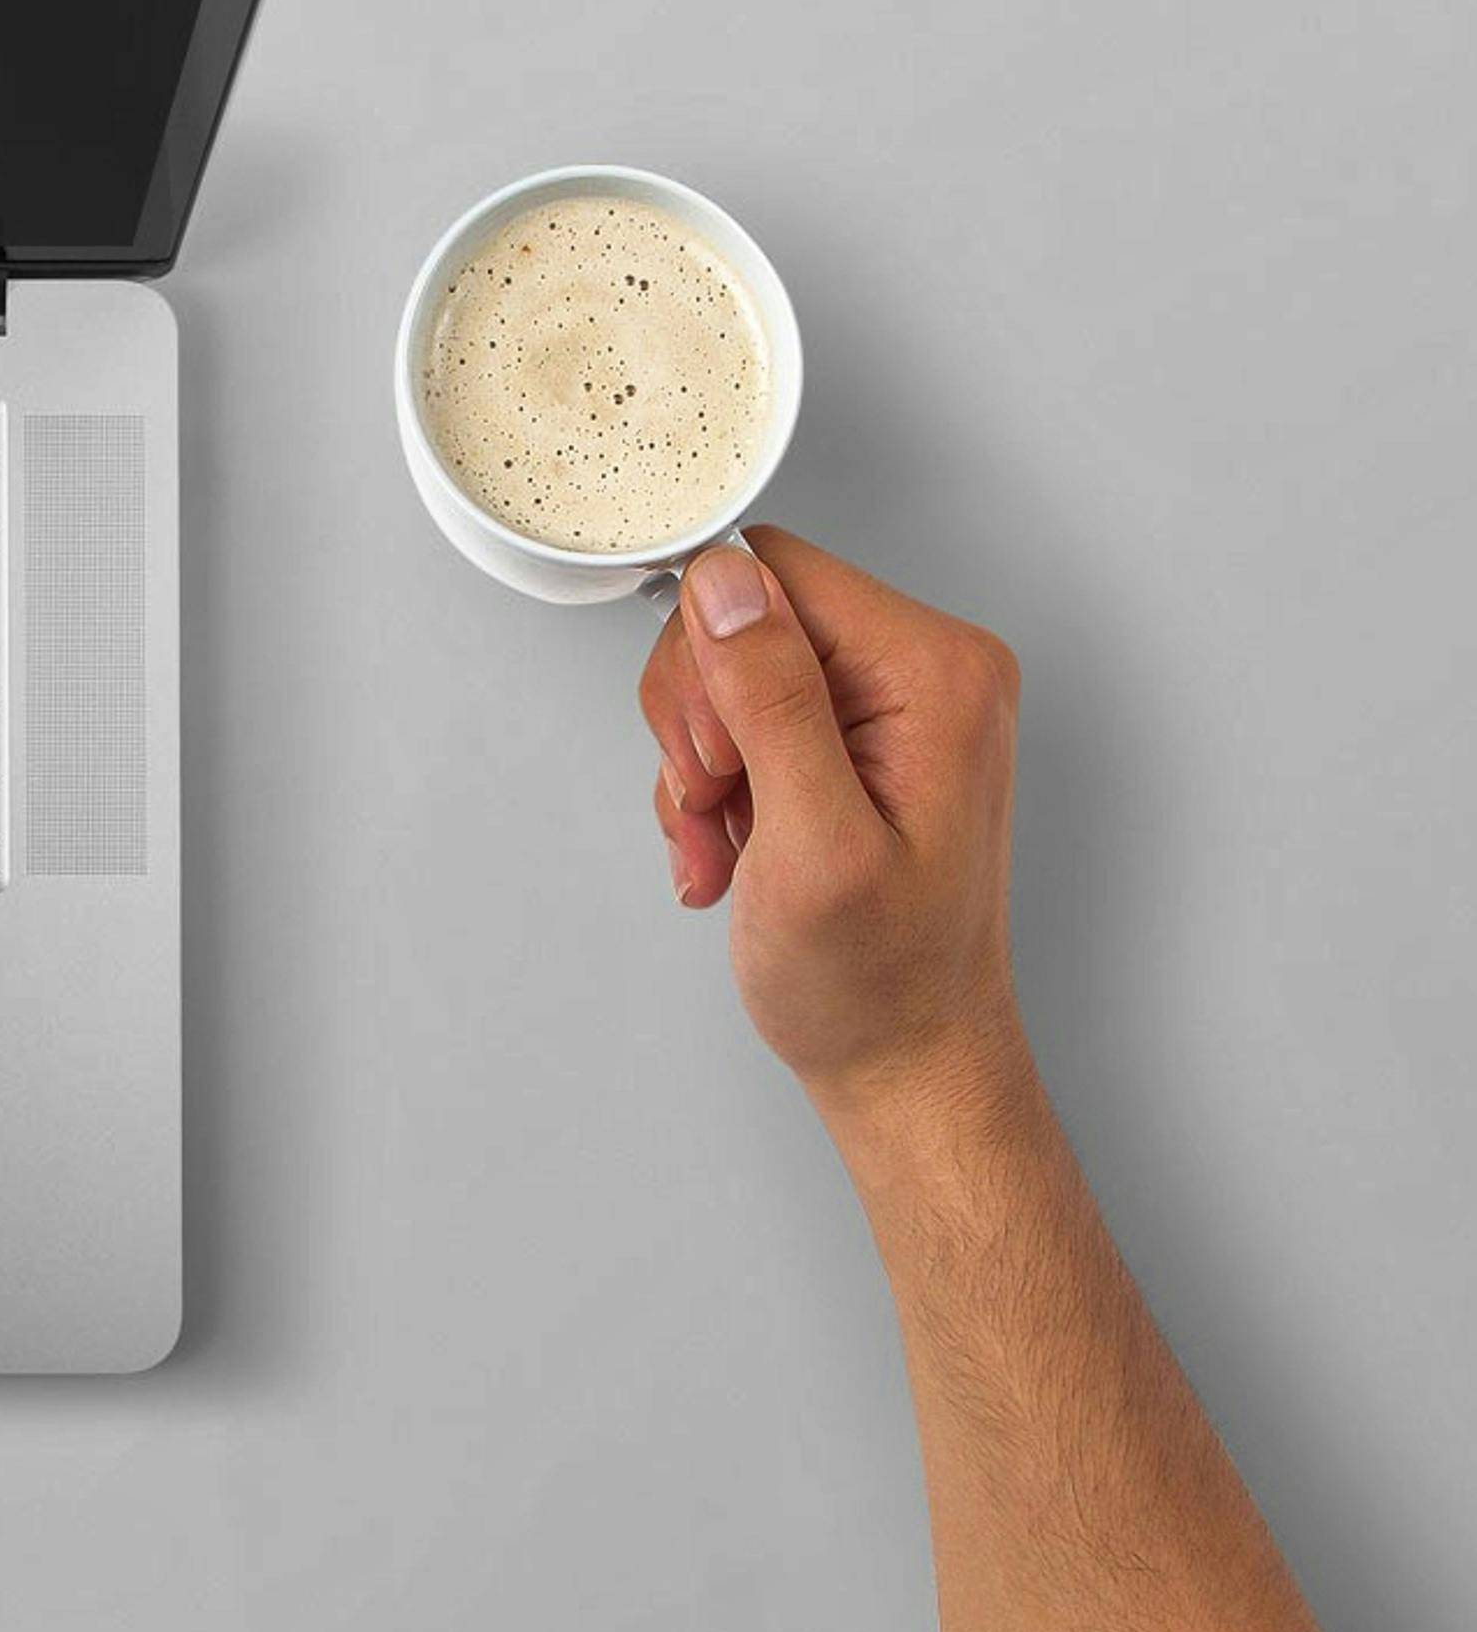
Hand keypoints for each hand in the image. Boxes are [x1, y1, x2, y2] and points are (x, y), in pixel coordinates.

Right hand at [638, 528, 1028, 1109]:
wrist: (905, 1058)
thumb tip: (724, 582)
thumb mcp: (813, 842)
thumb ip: (772, 700)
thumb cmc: (877, 980)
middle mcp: (923, 669)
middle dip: (699, 724)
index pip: (773, 573)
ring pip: (724, 670)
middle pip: (741, 616)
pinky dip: (711, 788)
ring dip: (696, 766)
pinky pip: (736, 715)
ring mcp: (887, 704)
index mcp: (935, 672)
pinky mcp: (849, 736)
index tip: (725, 763)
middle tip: (720, 808)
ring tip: (725, 843)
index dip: (713, 661)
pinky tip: (733, 851)